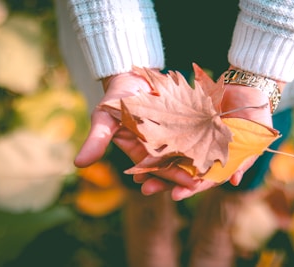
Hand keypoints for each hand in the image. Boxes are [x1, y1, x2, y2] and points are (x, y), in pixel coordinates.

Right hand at [74, 72, 198, 190]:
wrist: (133, 74)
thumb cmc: (115, 97)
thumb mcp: (103, 117)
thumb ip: (96, 140)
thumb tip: (78, 165)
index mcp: (139, 151)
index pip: (150, 169)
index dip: (160, 178)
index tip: (170, 187)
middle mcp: (157, 146)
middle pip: (171, 165)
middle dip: (181, 176)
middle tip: (195, 185)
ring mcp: (172, 134)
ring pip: (185, 152)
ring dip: (195, 161)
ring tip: (208, 170)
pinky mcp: (184, 121)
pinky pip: (194, 132)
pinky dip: (203, 139)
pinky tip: (215, 145)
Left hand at [140, 77, 284, 200]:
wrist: (249, 87)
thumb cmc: (257, 117)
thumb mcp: (255, 140)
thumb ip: (244, 161)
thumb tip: (235, 182)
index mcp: (218, 162)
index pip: (202, 179)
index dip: (189, 188)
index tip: (175, 195)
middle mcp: (203, 153)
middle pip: (181, 171)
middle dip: (165, 181)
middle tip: (146, 188)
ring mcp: (193, 138)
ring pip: (171, 154)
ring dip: (155, 165)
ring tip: (138, 175)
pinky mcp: (184, 122)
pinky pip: (169, 133)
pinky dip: (156, 141)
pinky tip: (141, 147)